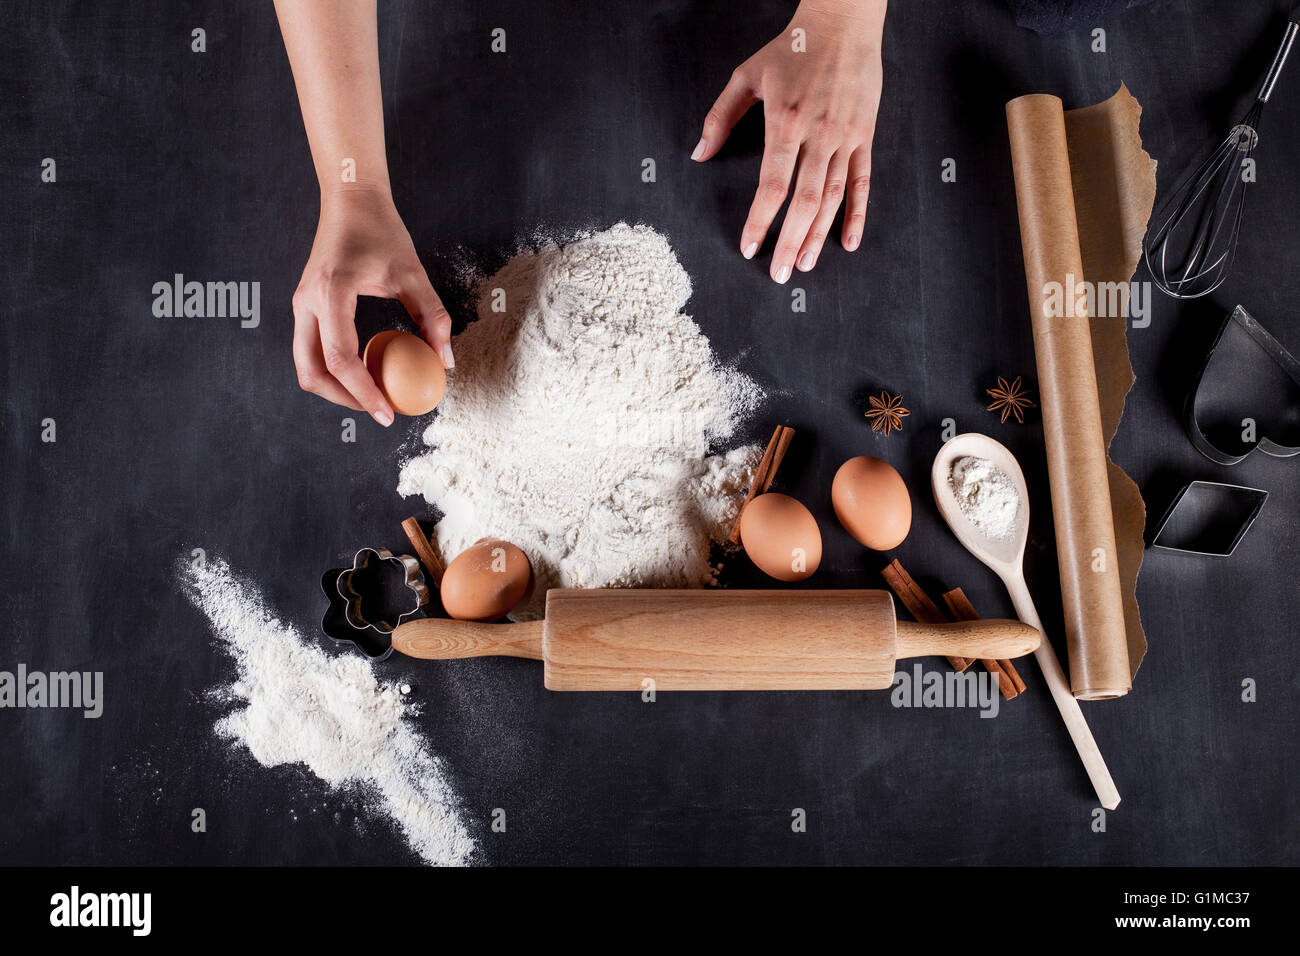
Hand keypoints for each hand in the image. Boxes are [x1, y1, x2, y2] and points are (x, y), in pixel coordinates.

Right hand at [291, 186, 452, 423]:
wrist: (350, 200)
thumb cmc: (381, 230)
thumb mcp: (412, 272)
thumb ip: (432, 316)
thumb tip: (445, 361)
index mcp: (331, 293)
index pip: (340, 358)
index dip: (363, 392)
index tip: (388, 413)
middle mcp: (306, 301)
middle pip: (312, 372)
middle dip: (344, 399)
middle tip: (380, 411)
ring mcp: (300, 304)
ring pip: (305, 365)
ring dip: (335, 388)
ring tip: (372, 395)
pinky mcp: (303, 306)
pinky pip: (309, 350)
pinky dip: (331, 370)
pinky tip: (364, 370)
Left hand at [693, 0, 885, 281]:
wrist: (842, 23)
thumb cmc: (791, 50)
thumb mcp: (747, 76)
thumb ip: (721, 117)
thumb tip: (699, 154)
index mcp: (786, 122)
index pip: (772, 184)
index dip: (759, 220)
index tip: (748, 247)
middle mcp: (818, 134)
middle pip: (804, 200)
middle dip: (790, 241)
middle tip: (780, 274)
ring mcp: (845, 136)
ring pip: (832, 197)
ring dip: (819, 235)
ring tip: (806, 264)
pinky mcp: (865, 135)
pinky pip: (862, 181)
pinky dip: (857, 213)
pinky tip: (849, 242)